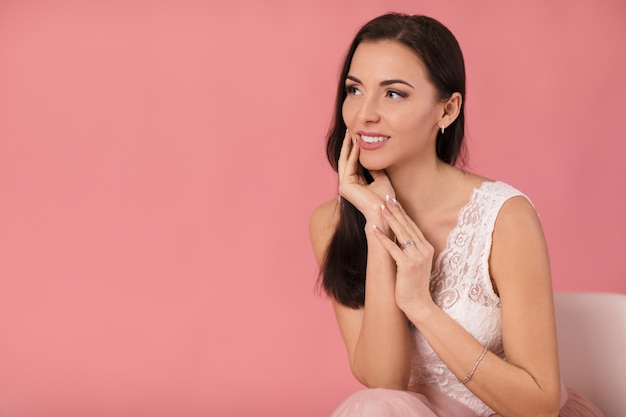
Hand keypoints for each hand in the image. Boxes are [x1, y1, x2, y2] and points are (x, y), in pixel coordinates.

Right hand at [337, 130, 394, 220]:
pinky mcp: (345, 186)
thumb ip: (375, 169)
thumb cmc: (385, 199)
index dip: (356, 150)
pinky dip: (353, 155)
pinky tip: (357, 144)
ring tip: (350, 133)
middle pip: (346, 160)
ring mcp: (344, 186)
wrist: (384, 211)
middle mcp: (347, 185)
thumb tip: (373, 158)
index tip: (359, 136)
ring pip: (345, 161)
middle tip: (349, 131)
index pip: (354, 163)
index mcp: (355, 184)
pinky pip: (349, 166)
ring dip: (348, 147)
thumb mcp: (381, 179)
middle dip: (348, 145)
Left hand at [372, 197, 435, 313]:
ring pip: (402, 234)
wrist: (419, 305)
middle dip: (396, 211)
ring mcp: (417, 258)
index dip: (403, 213)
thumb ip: (411, 250)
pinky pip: (393, 248)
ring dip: (390, 220)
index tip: (394, 201)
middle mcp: (424, 250)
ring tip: (380, 208)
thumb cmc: (413, 285)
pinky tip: (374, 229)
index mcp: (427, 248)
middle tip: (386, 198)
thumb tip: (399, 237)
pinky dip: (383, 238)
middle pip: (407, 227)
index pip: (413, 226)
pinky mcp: (407, 265)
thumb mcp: (415, 264)